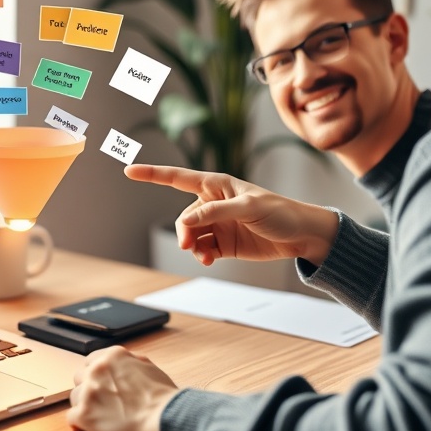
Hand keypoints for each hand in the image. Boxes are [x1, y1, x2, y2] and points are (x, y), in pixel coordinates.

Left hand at [67, 346, 179, 430]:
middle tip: (102, 401)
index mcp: (112, 356)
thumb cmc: (163, 396)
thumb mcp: (147, 366)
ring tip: (101, 416)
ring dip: (85, 405)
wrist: (165, 418)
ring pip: (75, 397)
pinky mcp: (84, 414)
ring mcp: (88, 392)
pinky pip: (72, 418)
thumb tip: (120, 364)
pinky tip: (92, 427)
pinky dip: (81, 423)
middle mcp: (97, 370)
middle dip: (89, 388)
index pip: (91, 361)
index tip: (103, 385)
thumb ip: (128, 362)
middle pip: (79, 377)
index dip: (97, 375)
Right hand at [125, 164, 337, 266]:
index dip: (152, 174)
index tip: (129, 171)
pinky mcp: (224, 243)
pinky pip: (202, 249)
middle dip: (183, 232)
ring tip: (204, 256)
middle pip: (183, 217)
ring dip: (193, 246)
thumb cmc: (279, 212)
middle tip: (188, 245)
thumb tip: (186, 222)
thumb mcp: (248, 208)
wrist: (302, 235)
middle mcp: (213, 203)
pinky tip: (209, 260)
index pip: (178, 178)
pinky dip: (202, 255)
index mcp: (216, 185)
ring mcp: (217, 224)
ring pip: (190, 236)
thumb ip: (214, 213)